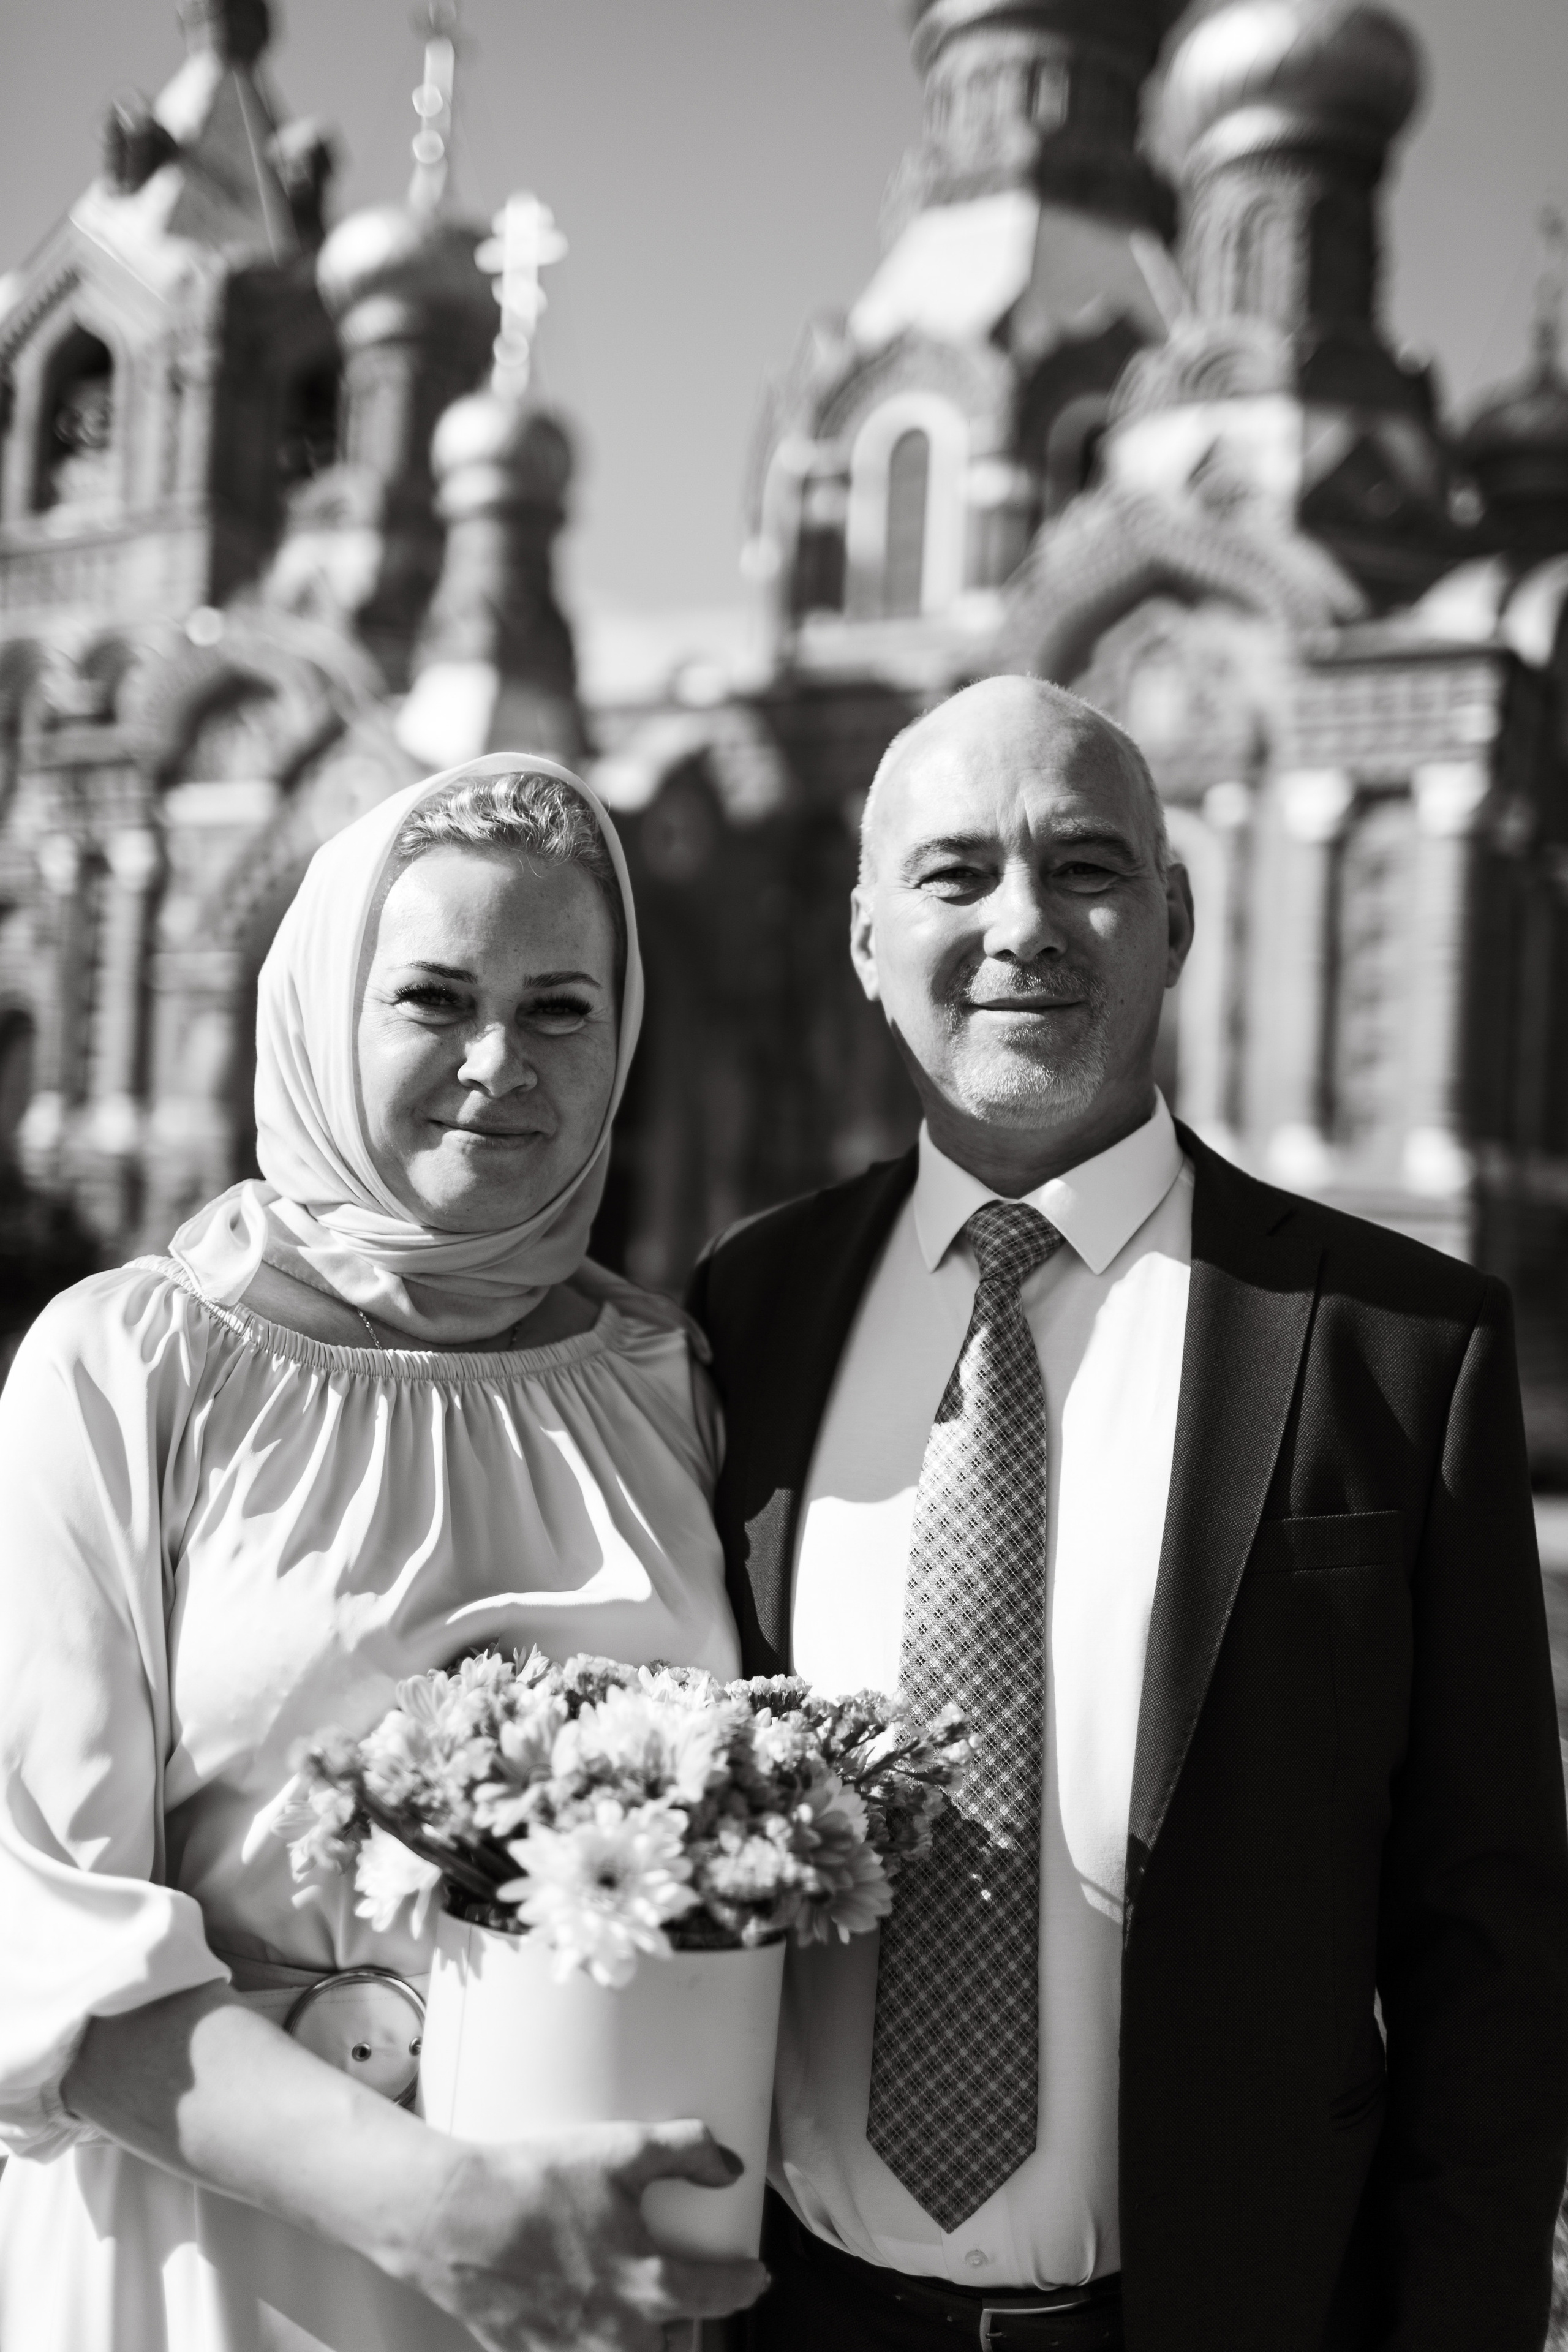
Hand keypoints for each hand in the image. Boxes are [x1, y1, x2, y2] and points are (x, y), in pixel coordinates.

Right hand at [402, 2119, 769, 2350]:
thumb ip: (685, 2149)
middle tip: (693, 2298)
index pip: (718, 2296)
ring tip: (642, 2311)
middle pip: (675, 2345)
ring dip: (644, 2340)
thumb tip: (728, 2165)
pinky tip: (584, 2316)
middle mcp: (616, 2332)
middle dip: (690, 2323)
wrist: (454, 2220)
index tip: (754, 2276)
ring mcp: (573, 2351)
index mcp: (647, 2286)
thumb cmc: (536, 2185)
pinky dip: (592, 2344)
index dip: (744, 2284)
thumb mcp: (621, 2149)